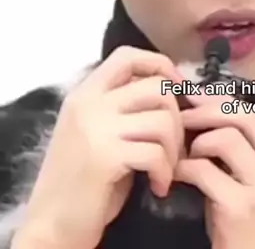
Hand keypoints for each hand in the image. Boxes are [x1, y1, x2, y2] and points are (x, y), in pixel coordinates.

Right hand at [12, 47, 183, 248]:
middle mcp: (89, 103)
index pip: (128, 55)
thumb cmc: (83, 177)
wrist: (52, 224)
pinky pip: (156, 152)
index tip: (178, 89)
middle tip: (174, 144)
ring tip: (166, 167)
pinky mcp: (105, 157)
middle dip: (178, 116)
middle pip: (157, 87)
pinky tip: (159, 185)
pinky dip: (166, 171)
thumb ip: (124, 105)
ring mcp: (96, 128)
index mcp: (86, 92)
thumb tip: (172, 88)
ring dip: (174, 148)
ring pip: (163, 118)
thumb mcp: (98, 129)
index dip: (161, 65)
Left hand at [175, 93, 254, 248]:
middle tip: (183, 114)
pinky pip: (204, 170)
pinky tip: (179, 174)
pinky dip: (185, 167)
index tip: (199, 98)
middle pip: (247, 117)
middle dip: (209, 109)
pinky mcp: (241, 208)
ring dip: (198, 141)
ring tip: (187, 154)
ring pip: (226, 138)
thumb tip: (216, 109)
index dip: (225, 102)